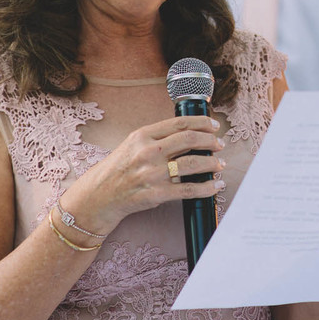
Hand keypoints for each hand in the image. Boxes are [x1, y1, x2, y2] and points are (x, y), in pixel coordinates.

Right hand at [62, 114, 226, 234]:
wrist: (99, 196)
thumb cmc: (119, 169)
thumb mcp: (132, 144)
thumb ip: (158, 137)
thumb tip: (191, 133)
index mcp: (142, 135)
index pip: (180, 123)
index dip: (202, 123)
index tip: (213, 126)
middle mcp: (148, 152)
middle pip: (190, 140)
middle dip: (211, 141)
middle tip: (219, 145)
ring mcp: (152, 174)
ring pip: (193, 164)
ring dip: (212, 163)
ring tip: (219, 164)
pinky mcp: (157, 194)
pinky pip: (189, 189)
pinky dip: (207, 188)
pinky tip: (215, 185)